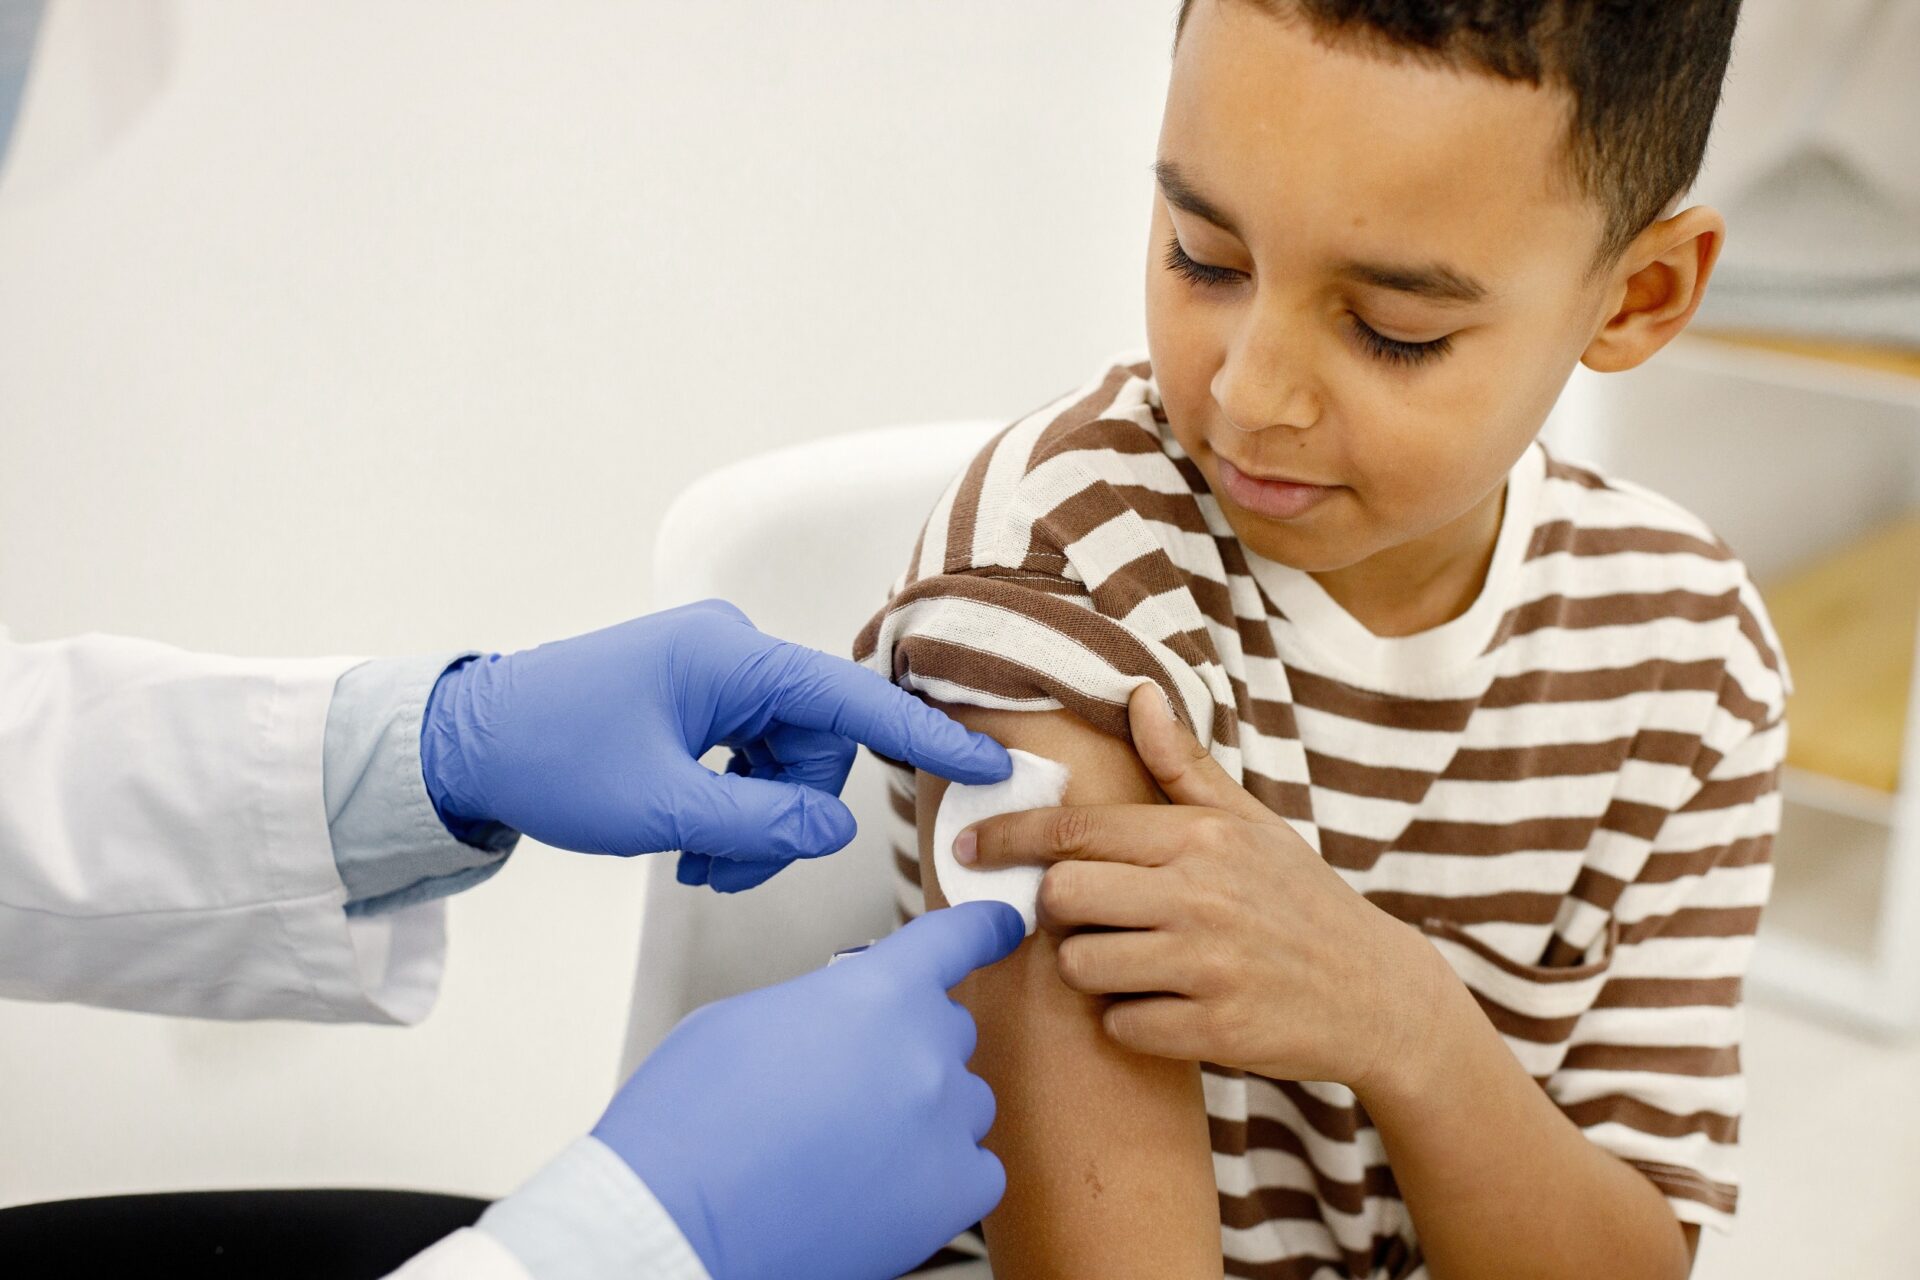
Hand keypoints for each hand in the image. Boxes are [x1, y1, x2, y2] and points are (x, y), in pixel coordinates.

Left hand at [421, 599, 1011, 890]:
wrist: (466, 742)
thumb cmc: (549, 758)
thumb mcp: (661, 809)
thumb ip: (760, 826)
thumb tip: (832, 834)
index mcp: (730, 656)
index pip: (853, 698)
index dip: (924, 738)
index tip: (988, 761)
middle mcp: (730, 650)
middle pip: (813, 744)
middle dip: (785, 816)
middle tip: (729, 867)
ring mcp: (711, 670)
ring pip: (782, 758)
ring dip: (754, 820)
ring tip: (700, 863)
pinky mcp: (693, 693)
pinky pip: (747, 752)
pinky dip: (732, 802)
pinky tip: (694, 841)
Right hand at [594, 901, 1023, 1279]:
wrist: (677, 1224)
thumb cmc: (691, 1125)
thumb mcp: (747, 1018)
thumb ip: (822, 1004)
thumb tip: (842, 1022)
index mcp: (875, 992)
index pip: (956, 939)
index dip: (984, 928)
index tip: (1004, 926)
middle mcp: (923, 1052)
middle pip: (948, 1031)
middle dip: (906, 1047)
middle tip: (846, 1086)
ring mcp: (944, 1125)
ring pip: (963, 1103)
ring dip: (923, 1114)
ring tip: (854, 1146)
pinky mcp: (950, 1195)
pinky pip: (976, 1170)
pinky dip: (941, 1175)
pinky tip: (885, 1184)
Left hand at [958, 685, 1437, 1092]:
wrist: (1376, 992)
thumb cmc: (1299, 900)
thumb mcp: (1250, 822)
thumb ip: (1182, 764)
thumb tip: (1138, 693)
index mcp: (1199, 836)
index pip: (1074, 830)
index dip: (1007, 837)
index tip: (969, 846)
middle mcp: (1199, 894)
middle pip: (1060, 896)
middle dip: (1057, 911)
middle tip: (1088, 917)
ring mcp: (1207, 964)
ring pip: (1080, 965)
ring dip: (1091, 970)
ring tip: (1134, 963)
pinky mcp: (1214, 1029)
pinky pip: (1120, 1025)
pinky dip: (1130, 1022)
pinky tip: (1167, 1007)